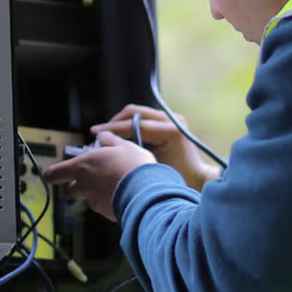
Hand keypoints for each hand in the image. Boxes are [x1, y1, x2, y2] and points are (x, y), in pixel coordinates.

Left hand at [43, 131, 156, 221]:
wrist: (147, 192)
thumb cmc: (133, 167)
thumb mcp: (123, 145)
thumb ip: (109, 140)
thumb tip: (103, 135)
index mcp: (82, 167)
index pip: (54, 174)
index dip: (52, 174)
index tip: (53, 174)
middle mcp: (84, 186)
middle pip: (71, 189)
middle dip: (78, 184)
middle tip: (94, 175)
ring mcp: (94, 201)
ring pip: (87, 198)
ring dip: (95, 192)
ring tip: (113, 184)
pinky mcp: (106, 213)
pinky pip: (103, 207)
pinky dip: (108, 201)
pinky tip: (122, 194)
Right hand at [91, 105, 220, 191]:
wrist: (196, 178)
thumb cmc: (176, 178)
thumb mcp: (150, 167)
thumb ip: (131, 152)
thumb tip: (108, 143)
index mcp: (170, 131)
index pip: (134, 125)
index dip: (112, 128)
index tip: (95, 131)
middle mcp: (172, 119)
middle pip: (134, 112)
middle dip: (114, 122)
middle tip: (99, 132)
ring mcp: (172, 117)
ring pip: (138, 112)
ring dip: (121, 122)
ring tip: (108, 133)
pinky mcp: (170, 119)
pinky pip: (145, 117)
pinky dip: (131, 124)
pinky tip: (121, 134)